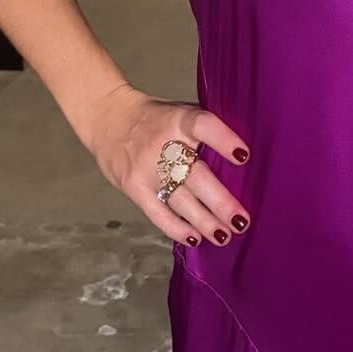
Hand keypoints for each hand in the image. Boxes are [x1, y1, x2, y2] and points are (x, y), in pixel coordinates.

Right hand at [83, 84, 252, 248]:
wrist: (109, 120)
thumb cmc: (158, 119)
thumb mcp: (181, 113)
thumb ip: (204, 132)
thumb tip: (242, 161)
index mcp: (179, 120)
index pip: (203, 126)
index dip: (224, 140)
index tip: (244, 156)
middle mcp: (163, 145)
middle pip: (196, 176)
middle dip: (221, 202)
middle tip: (242, 220)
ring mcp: (147, 170)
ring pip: (180, 200)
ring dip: (204, 221)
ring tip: (224, 235)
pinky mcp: (134, 188)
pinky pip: (157, 213)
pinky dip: (176, 228)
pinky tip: (195, 238)